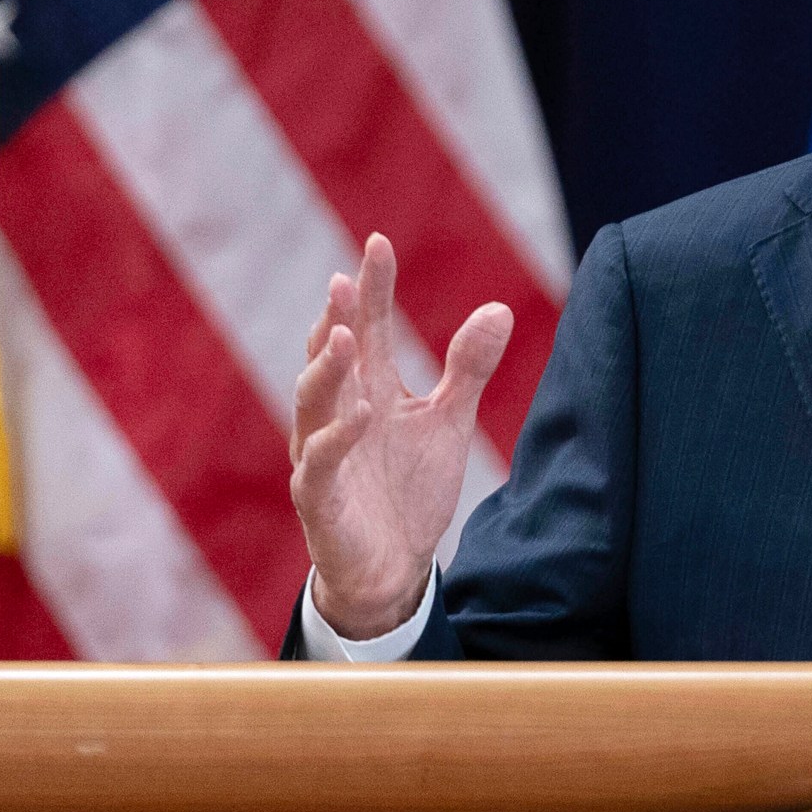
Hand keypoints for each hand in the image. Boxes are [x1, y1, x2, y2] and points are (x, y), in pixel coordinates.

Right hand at [291, 234, 513, 639]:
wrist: (393, 568)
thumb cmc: (410, 489)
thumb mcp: (448, 421)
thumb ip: (468, 368)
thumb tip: (499, 308)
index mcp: (369, 390)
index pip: (367, 329)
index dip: (371, 288)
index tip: (378, 243)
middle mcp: (338, 414)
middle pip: (331, 358)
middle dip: (336, 320)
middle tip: (344, 282)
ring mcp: (323, 455)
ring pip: (312, 404)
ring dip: (327, 370)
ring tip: (345, 336)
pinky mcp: (319, 499)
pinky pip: (319, 465)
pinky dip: (337, 438)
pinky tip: (361, 414)